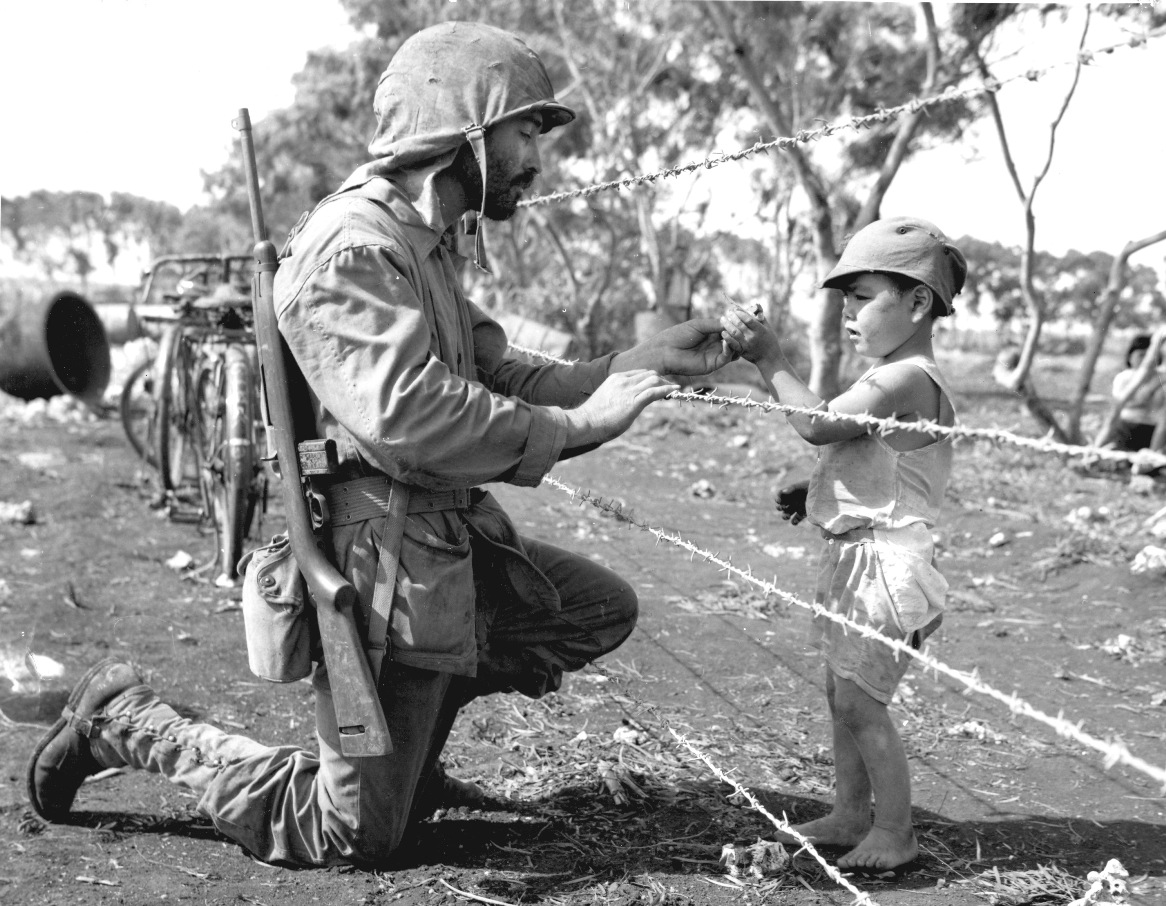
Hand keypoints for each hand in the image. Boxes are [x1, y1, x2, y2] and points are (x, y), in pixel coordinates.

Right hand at [566, 369, 678, 446]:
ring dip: (666, 383)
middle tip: (670, 386)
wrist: (585, 422)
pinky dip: (667, 389)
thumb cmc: (593, 417)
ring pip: (654, 380)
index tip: (658, 384)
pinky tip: (675, 390)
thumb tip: (623, 406)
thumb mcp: (607, 400)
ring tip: (675, 388)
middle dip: (661, 379)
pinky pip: (655, 391)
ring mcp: (629, 390)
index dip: (651, 378)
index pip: (639, 373)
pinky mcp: (634, 402)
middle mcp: (623, 381)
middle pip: (649, 373)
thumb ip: (617, 398)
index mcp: (616, 378)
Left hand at [616, 318, 734, 377]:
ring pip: (734, 350)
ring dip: (735, 341)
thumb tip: (731, 322)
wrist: (665, 351)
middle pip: (735, 340)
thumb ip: (715, 324)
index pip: (730, 329)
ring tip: (730, 333)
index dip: (736, 324)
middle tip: (739, 326)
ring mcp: (715, 355)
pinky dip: (729, 349)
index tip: (741, 317)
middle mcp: (715, 345)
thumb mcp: (698, 325)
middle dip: (739, 333)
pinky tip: (726, 341)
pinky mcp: (712, 365)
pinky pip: (726, 358)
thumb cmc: (678, 335)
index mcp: (712, 334)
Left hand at [720, 306, 779, 365]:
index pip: (748, 319)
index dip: (740, 313)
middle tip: (727, 312)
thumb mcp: (768, 328)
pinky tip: (723, 332)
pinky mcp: (742, 351)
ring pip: (734, 333)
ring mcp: (747, 344)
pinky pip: (733, 344)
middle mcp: (753, 337)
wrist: (769, 358)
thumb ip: (760, 317)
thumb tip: (754, 305)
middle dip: (732, 317)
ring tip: (723, 319)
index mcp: (760, 330)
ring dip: (727, 325)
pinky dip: (727, 338)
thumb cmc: (769, 340)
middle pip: (740, 325)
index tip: (735, 309)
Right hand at [775, 479, 808, 524]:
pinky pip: (795, 520)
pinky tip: (795, 521)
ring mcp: (797, 508)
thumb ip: (792, 488)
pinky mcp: (802, 514)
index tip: (779, 501)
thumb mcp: (802, 485)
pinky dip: (793, 522)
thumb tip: (783, 492)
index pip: (780, 495)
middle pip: (781, 506)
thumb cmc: (812, 486)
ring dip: (784, 516)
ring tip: (787, 517)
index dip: (777, 498)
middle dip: (779, 508)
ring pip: (786, 514)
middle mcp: (792, 500)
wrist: (824, 492)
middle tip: (783, 508)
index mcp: (790, 492)